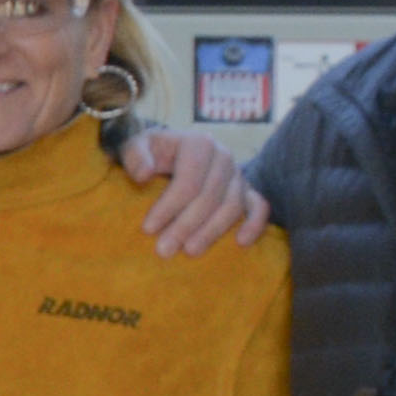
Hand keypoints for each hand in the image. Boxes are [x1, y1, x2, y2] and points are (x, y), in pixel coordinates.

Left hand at [124, 127, 269, 255]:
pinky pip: (259, 206)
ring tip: (190, 251)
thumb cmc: (152, 152)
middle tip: (164, 250)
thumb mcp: (136, 146)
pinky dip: (255, 224)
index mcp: (199, 144)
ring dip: (212, 231)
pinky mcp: (247, 189)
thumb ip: (136, 156)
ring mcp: (238, 174)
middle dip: (186, 226)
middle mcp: (223, 156)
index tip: (148, 229)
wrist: (171, 150)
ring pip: (232, 206)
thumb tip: (144, 174)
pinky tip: (241, 242)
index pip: (188, 181)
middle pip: (209, 197)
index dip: (169, 207)